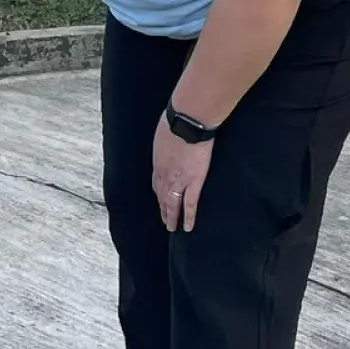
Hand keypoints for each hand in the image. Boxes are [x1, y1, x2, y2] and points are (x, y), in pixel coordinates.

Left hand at [152, 114, 212, 231]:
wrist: (187, 122)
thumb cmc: (176, 120)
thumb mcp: (164, 131)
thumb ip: (166, 139)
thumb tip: (169, 137)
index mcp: (158, 161)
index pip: (156, 181)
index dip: (158, 192)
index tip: (159, 198)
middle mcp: (164, 174)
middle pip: (161, 196)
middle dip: (162, 209)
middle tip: (164, 220)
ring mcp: (178, 180)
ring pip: (172, 204)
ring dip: (171, 217)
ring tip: (172, 228)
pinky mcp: (193, 183)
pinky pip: (190, 205)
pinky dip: (188, 217)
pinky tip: (188, 227)